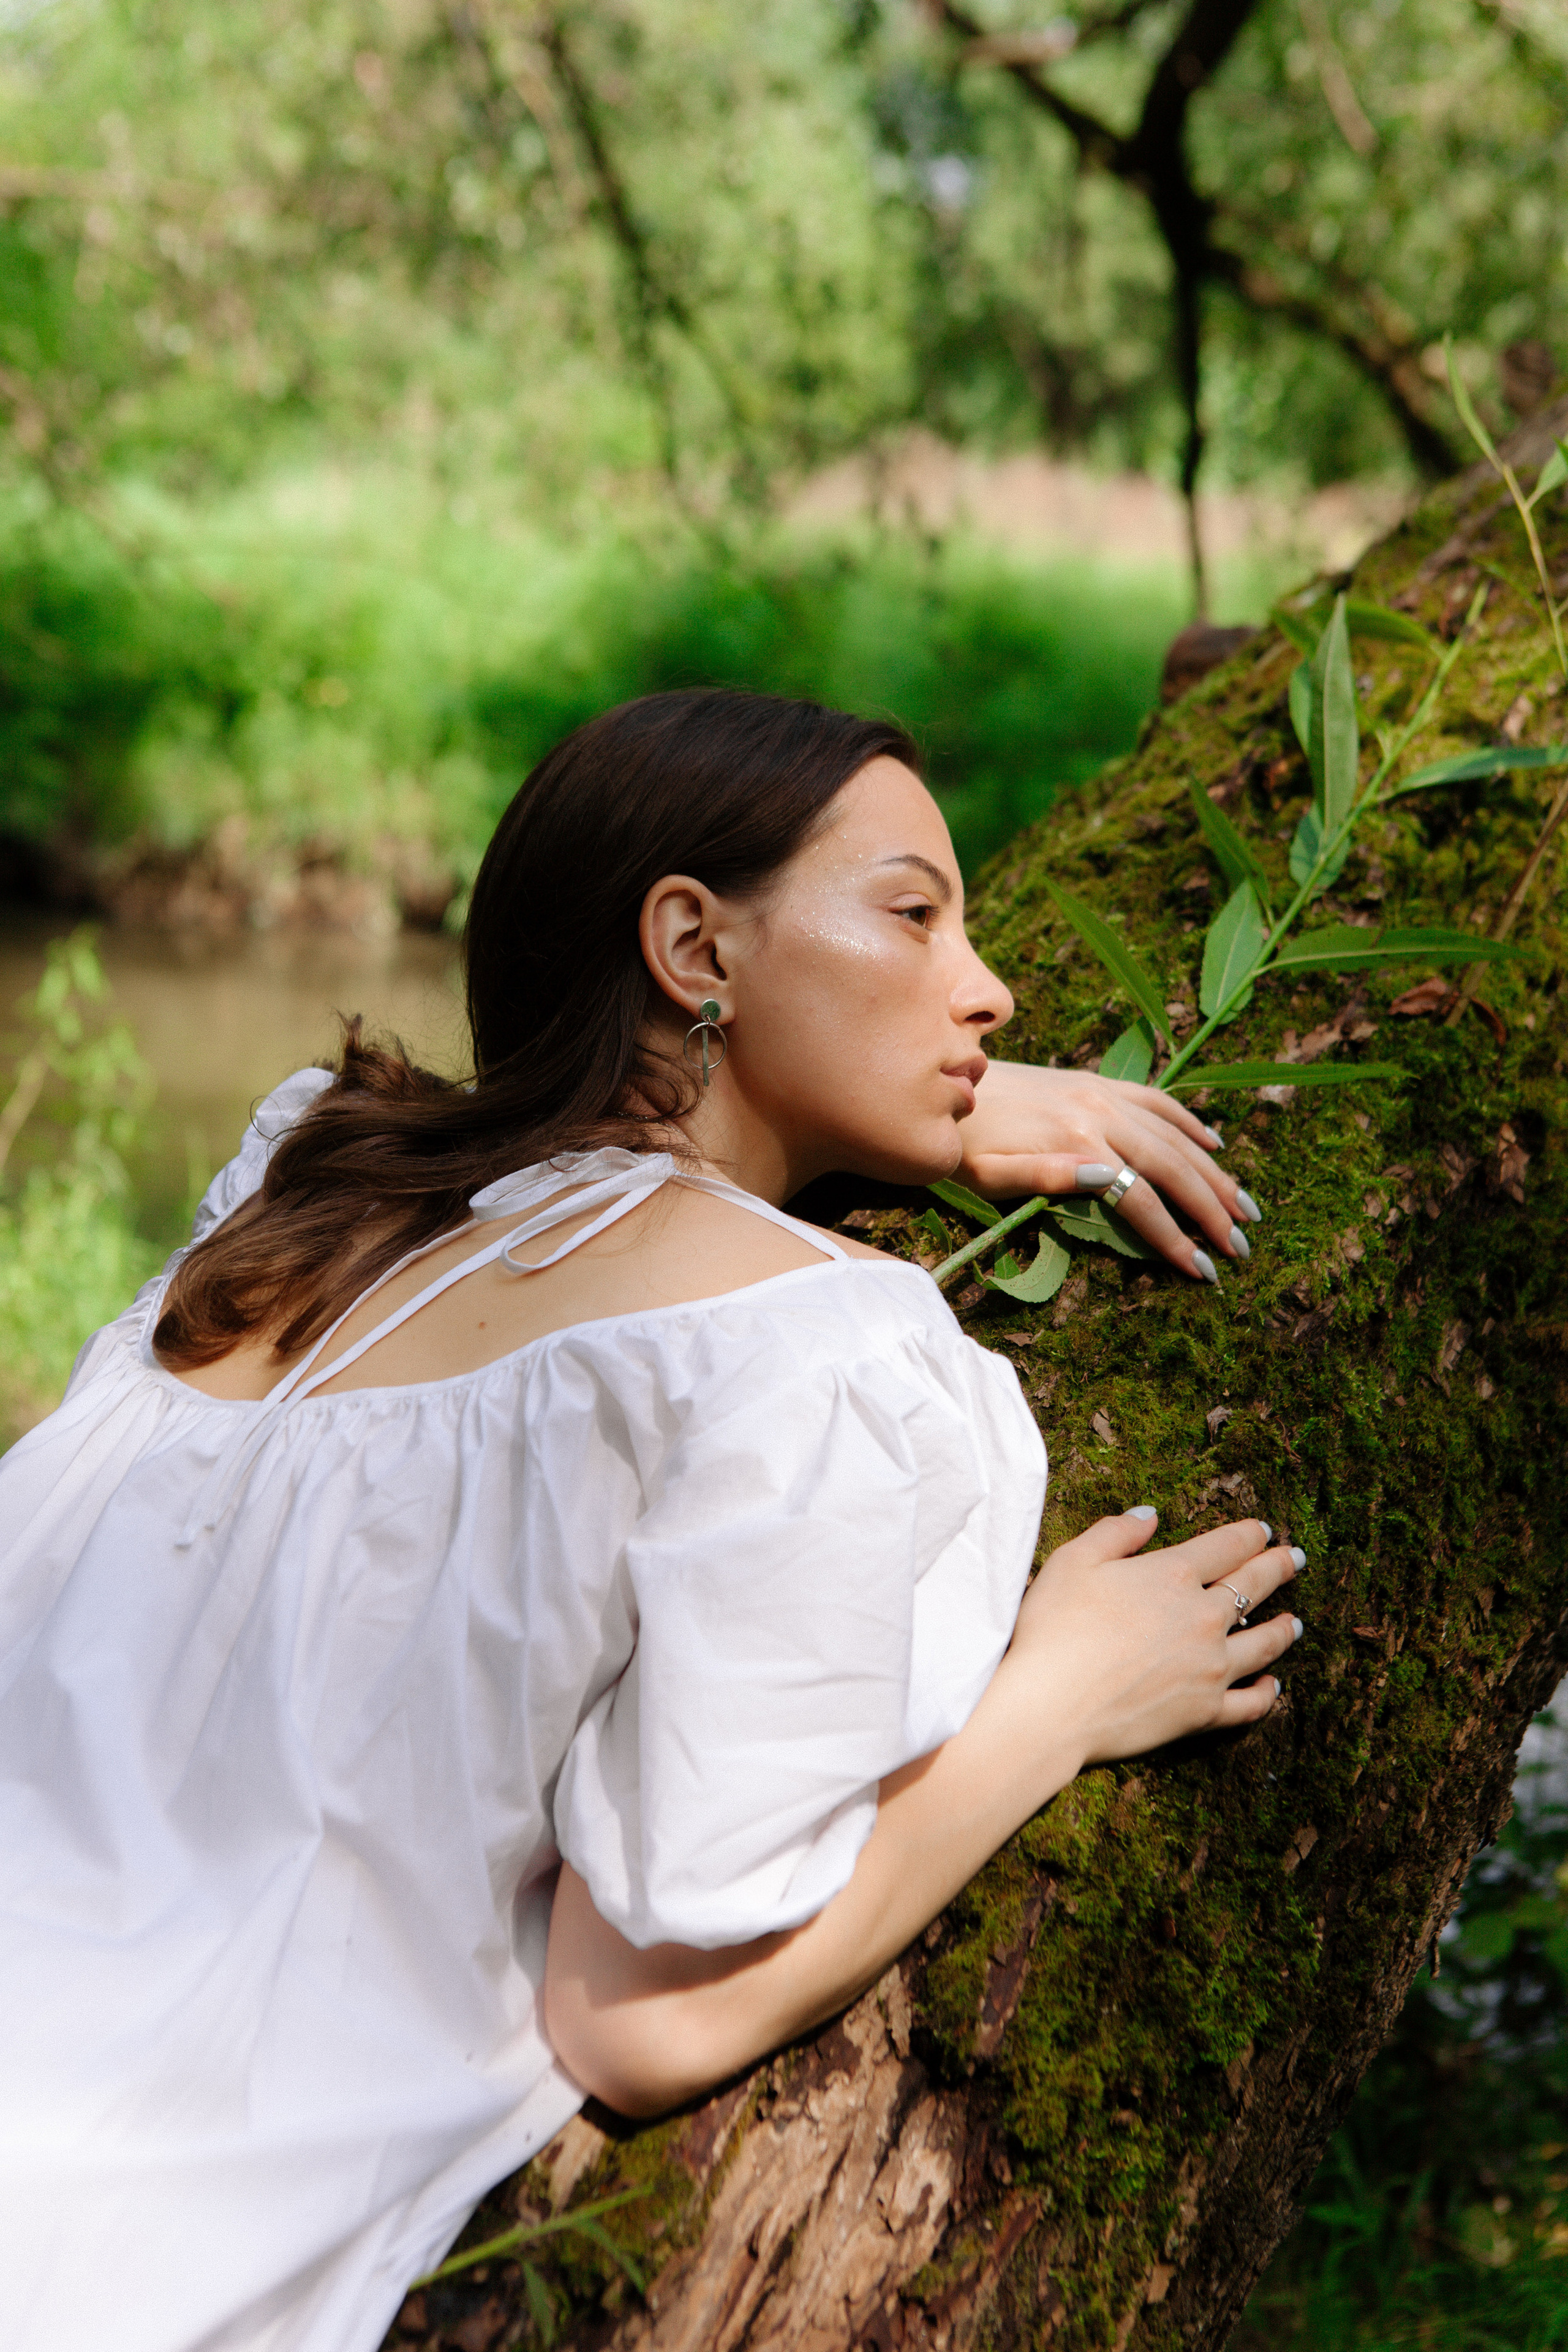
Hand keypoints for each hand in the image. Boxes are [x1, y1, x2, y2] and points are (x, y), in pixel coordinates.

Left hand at [956, 1059, 1260, 1280]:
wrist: (942, 1084)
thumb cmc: (960, 1144)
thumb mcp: (987, 1175)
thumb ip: (1046, 1177)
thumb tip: (1109, 1180)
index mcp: (1075, 1145)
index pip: (1141, 1201)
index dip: (1175, 1238)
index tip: (1203, 1270)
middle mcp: (1098, 1113)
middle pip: (1172, 1167)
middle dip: (1212, 1210)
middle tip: (1242, 1247)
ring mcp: (1101, 1094)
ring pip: (1174, 1136)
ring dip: (1214, 1172)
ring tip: (1245, 1209)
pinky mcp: (1095, 1082)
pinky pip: (1156, 1100)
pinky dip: (1189, 1123)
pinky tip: (1213, 1145)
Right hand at [1012, 1508, 1300, 1759]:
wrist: (1051, 1704)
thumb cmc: (1054, 1627)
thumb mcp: (1074, 1560)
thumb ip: (1116, 1532)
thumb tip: (1151, 1514)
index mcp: (1173, 1574)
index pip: (1226, 1545)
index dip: (1249, 1535)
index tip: (1263, 1531)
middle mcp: (1203, 1617)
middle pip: (1254, 1586)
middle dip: (1278, 1568)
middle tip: (1296, 1559)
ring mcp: (1210, 1667)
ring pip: (1264, 1644)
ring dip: (1285, 1629)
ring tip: (1296, 1623)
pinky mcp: (1205, 1712)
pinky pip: (1250, 1703)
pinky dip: (1266, 1693)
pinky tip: (1273, 1685)